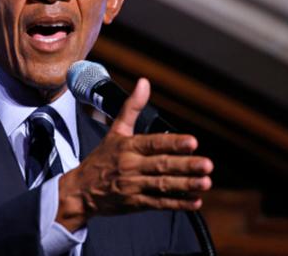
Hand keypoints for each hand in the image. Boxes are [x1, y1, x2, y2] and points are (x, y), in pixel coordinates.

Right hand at [56, 78, 213, 231]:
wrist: (80, 191)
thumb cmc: (101, 159)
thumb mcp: (115, 131)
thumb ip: (132, 108)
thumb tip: (144, 83)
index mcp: (127, 147)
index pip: (153, 143)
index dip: (173, 143)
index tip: (192, 142)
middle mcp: (131, 166)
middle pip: (162, 165)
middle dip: (186, 165)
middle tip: (206, 164)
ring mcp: (134, 186)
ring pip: (163, 185)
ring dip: (185, 184)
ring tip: (205, 182)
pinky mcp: (136, 203)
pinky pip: (159, 203)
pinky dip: (178, 203)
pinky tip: (194, 201)